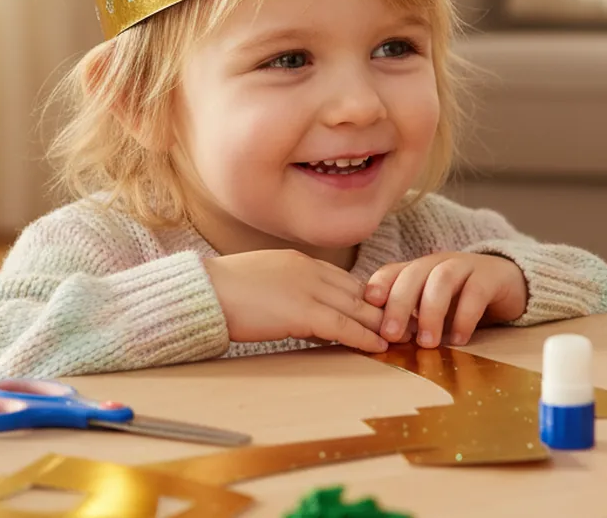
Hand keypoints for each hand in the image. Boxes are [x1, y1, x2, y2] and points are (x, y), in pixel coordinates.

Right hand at [205, 250, 387, 352]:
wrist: (204, 291)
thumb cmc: (221, 290)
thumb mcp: (260, 278)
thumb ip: (284, 287)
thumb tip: (294, 308)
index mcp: (297, 261)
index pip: (342, 278)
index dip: (364, 295)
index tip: (380, 308)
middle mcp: (308, 270)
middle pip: (355, 291)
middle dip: (381, 307)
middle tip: (402, 320)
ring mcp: (307, 289)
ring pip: (355, 307)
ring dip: (380, 323)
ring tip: (401, 335)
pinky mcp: (302, 311)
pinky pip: (342, 325)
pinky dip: (364, 336)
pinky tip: (378, 346)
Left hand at [365, 253, 526, 347]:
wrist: (508, 284)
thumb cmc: (461, 299)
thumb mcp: (432, 307)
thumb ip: (411, 318)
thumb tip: (381, 344)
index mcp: (419, 270)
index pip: (392, 271)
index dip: (378, 285)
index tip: (369, 307)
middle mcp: (437, 263)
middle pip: (413, 274)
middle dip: (399, 304)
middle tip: (392, 335)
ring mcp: (465, 266)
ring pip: (442, 280)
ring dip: (431, 312)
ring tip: (427, 343)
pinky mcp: (490, 276)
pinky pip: (475, 292)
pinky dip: (465, 317)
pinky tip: (459, 339)